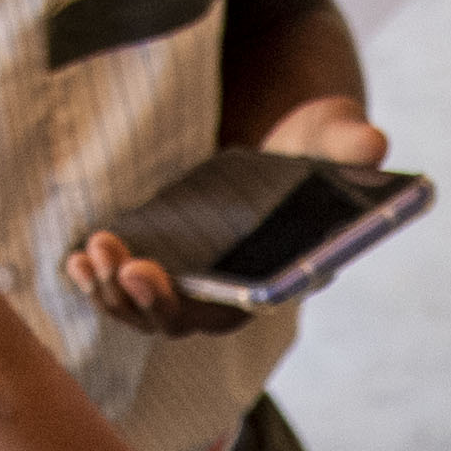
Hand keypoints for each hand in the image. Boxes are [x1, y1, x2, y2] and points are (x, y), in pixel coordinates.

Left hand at [63, 98, 393, 340]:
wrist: (281, 135)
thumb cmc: (311, 138)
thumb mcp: (332, 129)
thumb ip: (349, 141)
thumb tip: (374, 142)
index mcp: (279, 274)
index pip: (237, 308)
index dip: (192, 303)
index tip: (153, 273)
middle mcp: (236, 292)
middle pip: (183, 320)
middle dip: (145, 299)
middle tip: (121, 262)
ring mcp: (197, 284)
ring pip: (148, 312)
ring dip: (114, 292)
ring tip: (92, 252)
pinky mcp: (166, 266)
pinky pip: (128, 293)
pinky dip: (100, 283)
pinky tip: (76, 261)